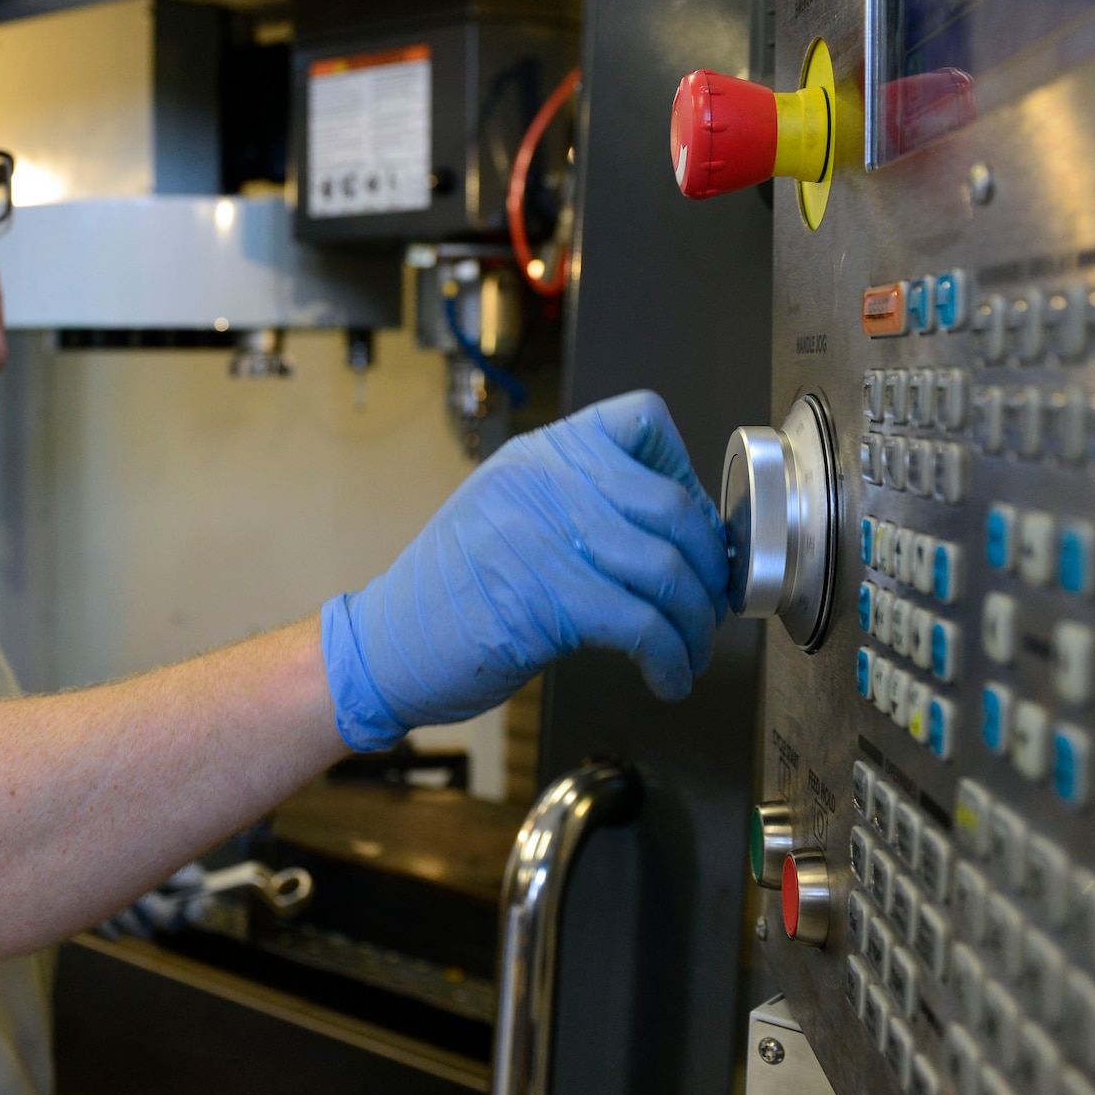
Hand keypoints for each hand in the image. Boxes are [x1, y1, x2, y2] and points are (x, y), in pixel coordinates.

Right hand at [321, 390, 729, 751]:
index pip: (642, 418)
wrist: (385, 646)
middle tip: (708, 604)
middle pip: (672, 505)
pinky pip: (641, 625)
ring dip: (694, 623)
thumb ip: (584, 507)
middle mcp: (543, 480)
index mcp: (540, 453)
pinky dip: (670, 657)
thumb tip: (676, 539)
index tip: (693, 529)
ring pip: (666, 569)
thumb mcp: (513, 517)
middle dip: (708, 567)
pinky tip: (668, 675)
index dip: (686, 474)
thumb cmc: (453, 596)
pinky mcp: (545, 597)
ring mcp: (542, 534)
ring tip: (690, 649)